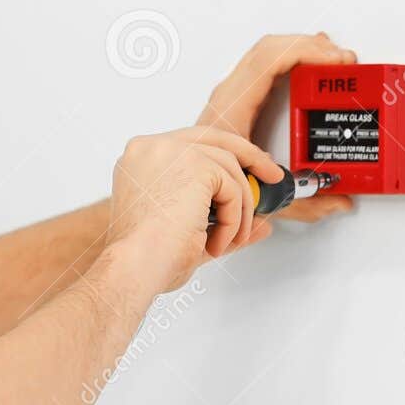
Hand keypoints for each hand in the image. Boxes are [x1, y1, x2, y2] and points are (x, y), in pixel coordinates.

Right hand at [104, 128, 282, 294]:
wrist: (135, 267)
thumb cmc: (145, 257)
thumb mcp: (187, 233)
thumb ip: (224, 222)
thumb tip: (259, 224)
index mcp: (141, 159)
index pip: (191, 143)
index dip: (223, 155)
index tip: (247, 169)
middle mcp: (152, 148)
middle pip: (214, 138)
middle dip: (249, 157)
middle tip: (269, 176)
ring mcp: (172, 151)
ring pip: (228, 168)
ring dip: (240, 208)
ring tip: (230, 239)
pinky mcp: (194, 165)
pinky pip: (232, 188)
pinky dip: (234, 219)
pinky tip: (217, 242)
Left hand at [197, 32, 358, 239]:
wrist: (179, 189)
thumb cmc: (208, 184)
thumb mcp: (260, 195)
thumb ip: (303, 201)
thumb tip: (341, 201)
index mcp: (232, 108)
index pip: (268, 61)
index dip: (305, 53)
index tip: (335, 63)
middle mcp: (230, 95)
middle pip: (271, 48)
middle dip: (312, 47)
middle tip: (344, 62)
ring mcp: (232, 94)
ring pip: (268, 53)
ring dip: (303, 50)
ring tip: (335, 60)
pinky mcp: (239, 100)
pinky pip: (266, 66)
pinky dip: (292, 60)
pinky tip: (313, 65)